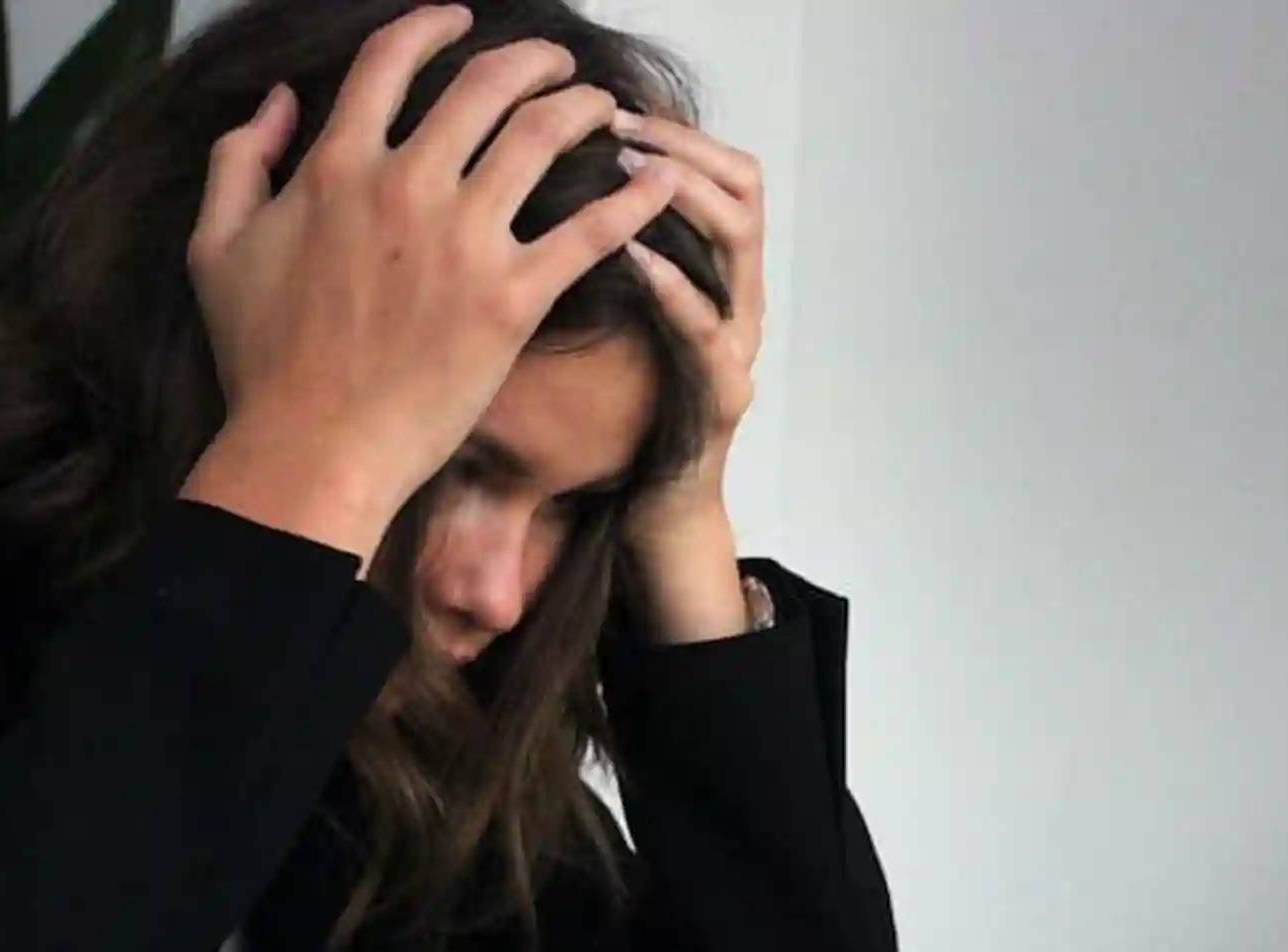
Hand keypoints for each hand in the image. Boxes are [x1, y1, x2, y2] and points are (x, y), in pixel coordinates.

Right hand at [178, 5, 682, 568]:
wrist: (311, 448)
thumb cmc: (261, 361)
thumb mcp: (215, 247)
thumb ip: (240, 159)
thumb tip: (277, 102)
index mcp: (336, 166)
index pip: (391, 61)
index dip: (431, 26)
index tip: (459, 20)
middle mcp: (405, 186)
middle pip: (484, 85)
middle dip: (531, 60)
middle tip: (556, 64)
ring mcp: (464, 241)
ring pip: (542, 137)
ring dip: (582, 108)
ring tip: (604, 107)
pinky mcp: (511, 301)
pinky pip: (589, 233)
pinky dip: (633, 200)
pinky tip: (660, 181)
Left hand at [613, 111, 766, 641]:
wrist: (654, 507)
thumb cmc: (626, 410)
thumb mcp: (613, 316)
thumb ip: (603, 255)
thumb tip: (544, 183)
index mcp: (715, 273)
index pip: (724, 171)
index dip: (678, 132)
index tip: (616, 108)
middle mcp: (740, 298)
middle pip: (743, 188)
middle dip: (682, 147)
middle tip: (621, 126)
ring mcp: (739, 344)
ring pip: (740, 242)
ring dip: (685, 197)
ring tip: (630, 174)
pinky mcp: (724, 394)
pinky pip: (708, 329)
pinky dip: (673, 286)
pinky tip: (634, 257)